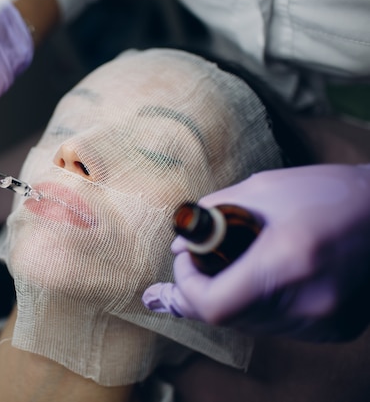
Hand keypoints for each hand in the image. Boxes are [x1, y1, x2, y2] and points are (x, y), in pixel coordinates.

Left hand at [143, 164, 369, 341]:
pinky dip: (260, 306)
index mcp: (287, 263)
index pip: (214, 305)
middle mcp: (307, 303)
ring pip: (251, 325)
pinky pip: (279, 326)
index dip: (187, 287)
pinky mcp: (336, 329)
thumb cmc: (327, 192)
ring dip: (230, 299)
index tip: (186, 262)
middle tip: (195, 266)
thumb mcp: (263, 188)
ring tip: (227, 268)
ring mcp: (324, 323)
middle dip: (202, 292)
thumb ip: (213, 215)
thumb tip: (180, 246)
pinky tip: (262, 280)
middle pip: (228, 319)